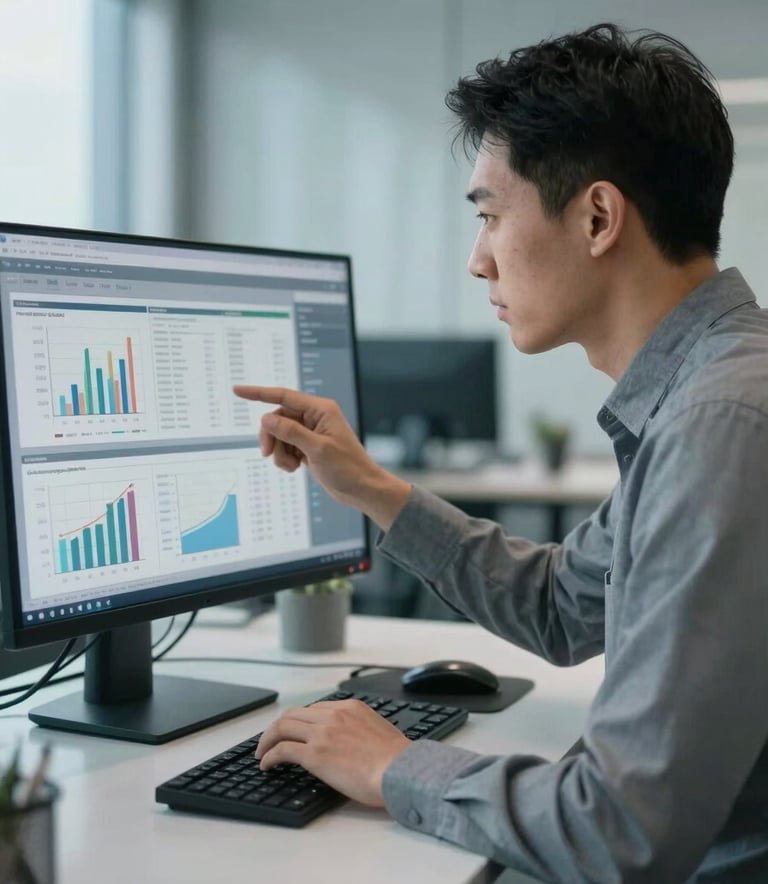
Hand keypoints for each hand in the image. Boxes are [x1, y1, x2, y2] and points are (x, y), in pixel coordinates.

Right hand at [233, 385, 410, 529]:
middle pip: (277, 418)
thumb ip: (290, 432)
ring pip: (279, 435)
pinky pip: (284, 447)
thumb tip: (267, 418)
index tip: (237, 390)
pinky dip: (284, 458)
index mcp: (320, 409)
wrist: (361, 489)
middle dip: (271, 436)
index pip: (283, 395)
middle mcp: (314, 417)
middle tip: (267, 453)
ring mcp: (310, 432)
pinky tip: (295, 468)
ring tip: (291, 466)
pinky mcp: (307, 446)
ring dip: (279, 452)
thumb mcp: (317, 449)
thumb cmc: (347, 467)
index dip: (258, 393)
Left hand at [255, 699, 411, 806]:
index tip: (294, 733)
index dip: (300, 722)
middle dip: (278, 727)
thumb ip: (361, 727)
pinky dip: (270, 756)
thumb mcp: (379, 730)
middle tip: (270, 741)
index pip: (315, 709)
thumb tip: (354, 740)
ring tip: (262, 754)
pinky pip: (282, 750)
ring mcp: (322, 733)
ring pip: (283, 727)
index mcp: (350, 707)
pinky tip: (267, 765)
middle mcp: (334, 715)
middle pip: (294, 714)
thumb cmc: (396, 759)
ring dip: (268, 740)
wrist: (399, 770)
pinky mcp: (314, 754)